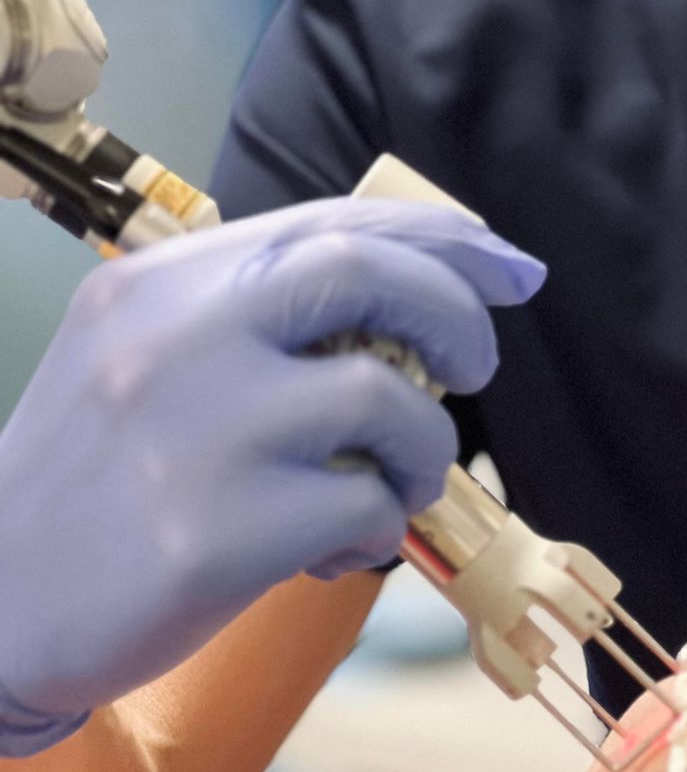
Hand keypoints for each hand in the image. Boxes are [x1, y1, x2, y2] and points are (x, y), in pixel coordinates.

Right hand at [0, 197, 544, 752]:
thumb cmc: (92, 487)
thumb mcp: (139, 360)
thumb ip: (251, 316)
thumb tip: (415, 294)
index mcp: (158, 284)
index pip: (328, 223)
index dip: (440, 237)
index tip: (508, 266)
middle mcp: (174, 339)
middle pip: (366, 274)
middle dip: (456, 313)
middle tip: (478, 364)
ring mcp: (196, 433)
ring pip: (386, 399)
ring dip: (423, 447)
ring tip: (392, 486)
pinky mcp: (216, 533)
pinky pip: (362, 506)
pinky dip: (378, 525)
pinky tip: (336, 548)